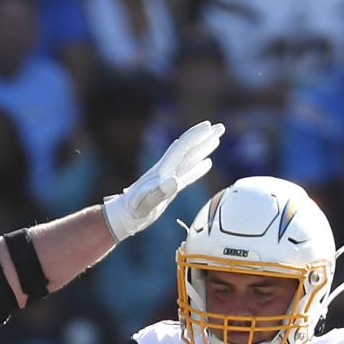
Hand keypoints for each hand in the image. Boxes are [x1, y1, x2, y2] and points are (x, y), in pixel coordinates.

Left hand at [103, 120, 224, 240]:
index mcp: (163, 169)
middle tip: (220, 127)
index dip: (195, 136)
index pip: (182, 147)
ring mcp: (169, 177)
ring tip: (217, 139)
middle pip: (188, 148)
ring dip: (203, 148)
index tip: (208, 126)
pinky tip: (207, 163)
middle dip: (204, 137)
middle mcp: (167, 170)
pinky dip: (198, 167)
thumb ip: (158, 193)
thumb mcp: (145, 203)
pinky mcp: (170, 187)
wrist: (123, 217)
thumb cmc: (133, 211)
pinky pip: (188, 173)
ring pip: (190, 158)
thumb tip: (173, 181)